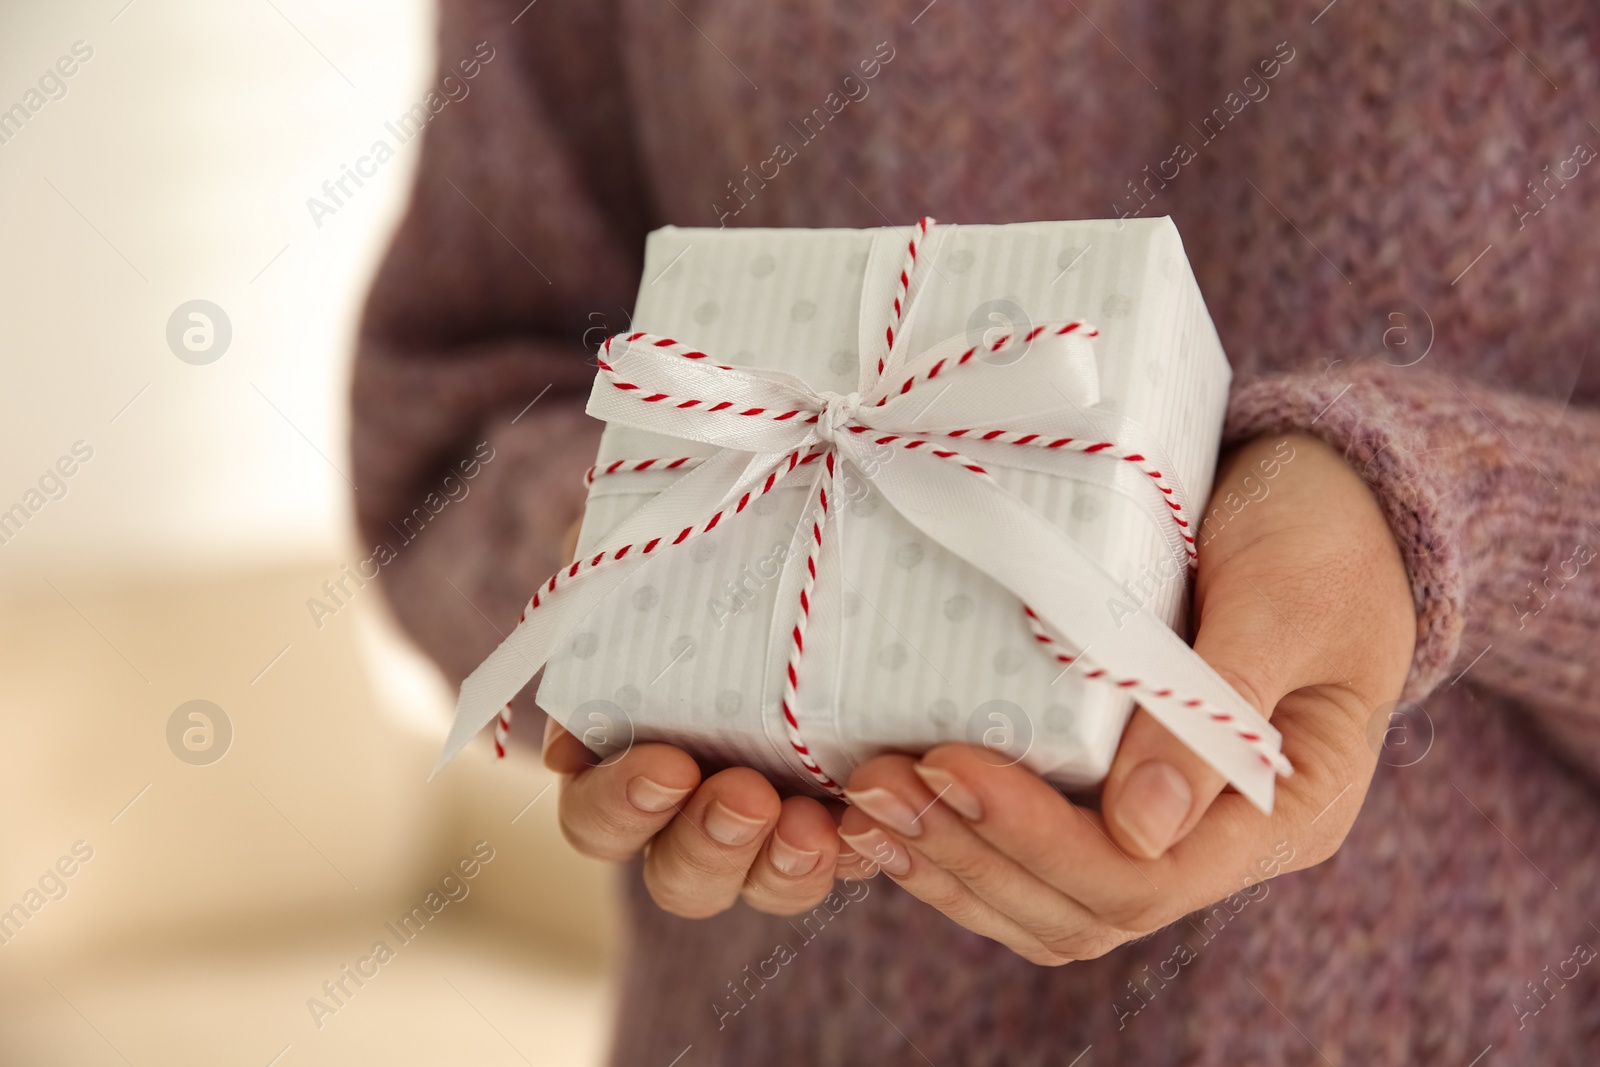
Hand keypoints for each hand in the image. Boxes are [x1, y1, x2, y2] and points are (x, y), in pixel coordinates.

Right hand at [549, 510, 857, 916]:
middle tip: (747, 797)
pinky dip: (861, 848)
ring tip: (815, 823)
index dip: (622, 807)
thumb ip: (614, 556)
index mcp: (620, 753)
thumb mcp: (648, 533)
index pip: (598, 817)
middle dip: (706, 846)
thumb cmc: (708, 533)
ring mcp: (771, 817)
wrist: (819, 510)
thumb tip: (595, 565)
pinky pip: (851, 860)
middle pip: (676, 874)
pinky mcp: (846, 811)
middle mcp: (691, 805)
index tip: (667, 764)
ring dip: (781, 868)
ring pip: (758, 886)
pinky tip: (878, 813)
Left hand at [835, 433, 1416, 963]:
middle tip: (880, 785)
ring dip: (949, 861)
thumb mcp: (1286, 603)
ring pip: (1043, 900)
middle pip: (1080, 909)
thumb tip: (1137, 829)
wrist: (1327, 492)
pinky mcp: (1109, 782)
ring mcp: (1160, 819)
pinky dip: (959, 840)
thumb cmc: (1324, 535)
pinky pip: (1030, 849)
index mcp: (1282, 816)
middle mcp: (1217, 840)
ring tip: (866, 800)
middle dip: (972, 856)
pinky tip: (891, 804)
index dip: (1039, 839)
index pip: (1144, 881)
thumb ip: (1214, 711)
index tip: (952, 763)